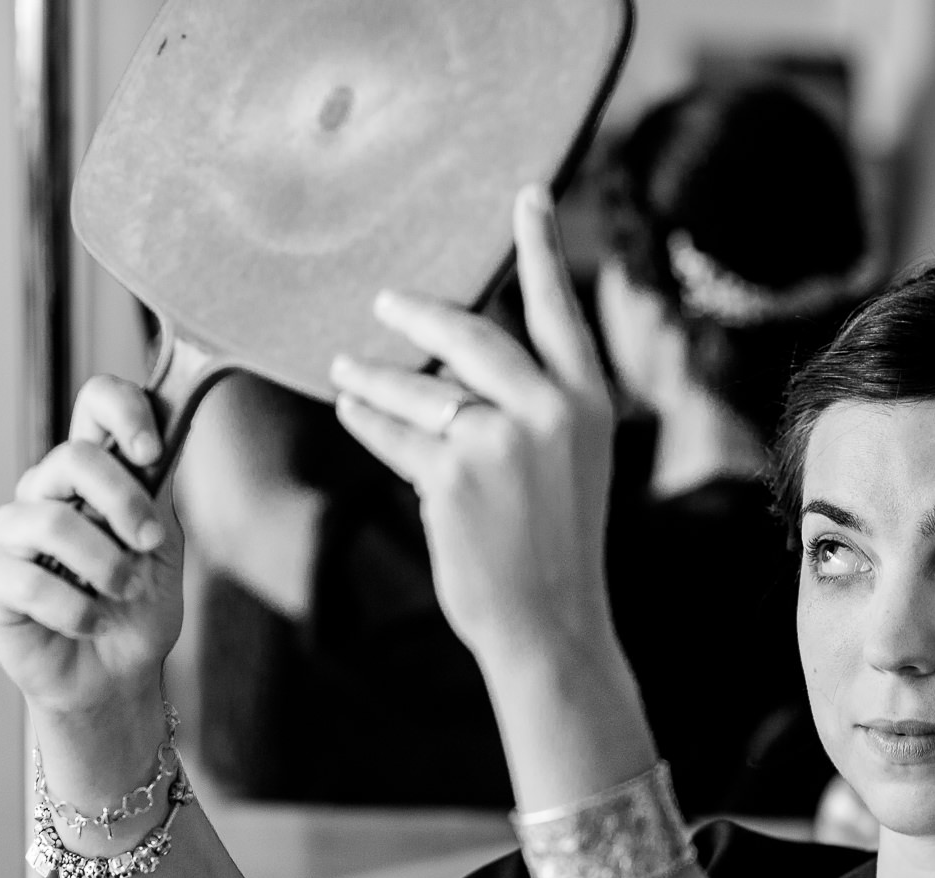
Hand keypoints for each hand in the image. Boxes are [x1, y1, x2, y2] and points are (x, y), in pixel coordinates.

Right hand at [0, 375, 184, 721]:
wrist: (116, 676)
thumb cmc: (137, 608)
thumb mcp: (163, 546)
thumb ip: (157, 492)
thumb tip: (168, 436)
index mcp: (94, 473)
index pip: (95, 404)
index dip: (122, 411)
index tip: (151, 451)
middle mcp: (48, 491)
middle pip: (73, 456)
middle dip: (123, 501)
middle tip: (148, 543)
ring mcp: (14, 530)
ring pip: (50, 521)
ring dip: (104, 565)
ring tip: (123, 595)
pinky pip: (26, 578)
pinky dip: (73, 609)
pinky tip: (91, 624)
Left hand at [329, 186, 617, 667]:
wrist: (550, 624)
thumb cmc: (551, 546)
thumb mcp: (566, 464)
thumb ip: (529, 407)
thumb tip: (454, 362)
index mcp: (588, 404)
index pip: (558, 311)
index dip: (540, 250)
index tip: (528, 195)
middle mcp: (552, 412)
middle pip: (472, 335)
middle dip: (421, 314)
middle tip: (384, 302)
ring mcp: (501, 442)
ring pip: (421, 389)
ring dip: (375, 378)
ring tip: (346, 371)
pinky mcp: (452, 475)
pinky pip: (395, 433)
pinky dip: (369, 421)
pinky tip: (352, 411)